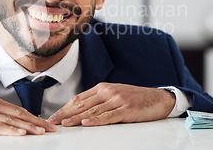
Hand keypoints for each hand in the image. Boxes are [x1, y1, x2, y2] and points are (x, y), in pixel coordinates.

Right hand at [0, 95, 55, 135]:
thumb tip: (10, 122)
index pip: (18, 110)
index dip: (34, 117)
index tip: (46, 124)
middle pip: (18, 114)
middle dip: (36, 122)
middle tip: (50, 129)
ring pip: (10, 120)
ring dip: (27, 127)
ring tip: (41, 132)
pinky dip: (9, 131)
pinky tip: (20, 133)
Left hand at [48, 83, 174, 126]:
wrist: (159, 98)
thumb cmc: (136, 98)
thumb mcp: (115, 95)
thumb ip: (99, 101)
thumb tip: (81, 111)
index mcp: (103, 88)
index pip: (79, 98)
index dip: (65, 108)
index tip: (55, 116)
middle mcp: (108, 92)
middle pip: (82, 104)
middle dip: (66, 114)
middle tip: (53, 121)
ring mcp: (117, 99)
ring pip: (92, 110)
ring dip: (76, 118)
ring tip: (65, 124)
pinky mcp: (126, 109)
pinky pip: (108, 116)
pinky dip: (96, 120)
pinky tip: (86, 124)